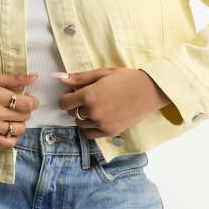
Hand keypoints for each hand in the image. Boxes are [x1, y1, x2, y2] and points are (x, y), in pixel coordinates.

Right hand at [0, 73, 39, 147]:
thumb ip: (15, 79)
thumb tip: (35, 77)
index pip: (27, 104)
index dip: (33, 102)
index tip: (31, 100)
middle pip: (24, 116)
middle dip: (25, 111)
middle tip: (18, 107)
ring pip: (19, 130)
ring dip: (20, 123)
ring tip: (13, 117)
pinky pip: (9, 143)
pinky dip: (12, 137)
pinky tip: (8, 128)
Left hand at [56, 67, 171, 138]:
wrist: (150, 90)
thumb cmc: (126, 78)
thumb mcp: (102, 73)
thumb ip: (79, 78)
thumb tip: (58, 78)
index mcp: (89, 95)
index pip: (64, 103)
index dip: (67, 97)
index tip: (74, 93)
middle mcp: (93, 112)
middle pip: (73, 112)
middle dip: (77, 105)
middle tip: (91, 96)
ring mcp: (102, 124)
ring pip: (81, 124)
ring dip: (84, 116)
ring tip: (99, 105)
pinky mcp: (110, 132)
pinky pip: (90, 134)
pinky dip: (91, 127)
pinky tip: (100, 116)